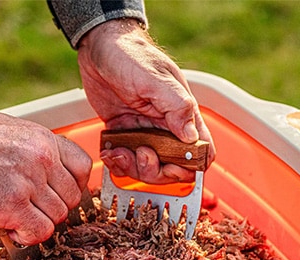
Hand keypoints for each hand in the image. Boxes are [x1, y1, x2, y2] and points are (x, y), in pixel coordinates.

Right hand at [0, 111, 91, 244]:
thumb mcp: (11, 132)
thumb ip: (34, 152)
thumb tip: (45, 176)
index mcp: (44, 141)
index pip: (83, 167)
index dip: (75, 186)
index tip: (59, 194)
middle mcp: (43, 161)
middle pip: (72, 198)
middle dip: (53, 208)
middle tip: (32, 210)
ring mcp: (29, 183)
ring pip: (58, 217)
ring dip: (39, 223)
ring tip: (17, 219)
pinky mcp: (12, 205)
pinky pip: (40, 231)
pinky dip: (29, 236)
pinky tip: (13, 230)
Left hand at [77, 19, 214, 183]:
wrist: (99, 48)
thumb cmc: (130, 54)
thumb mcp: (155, 78)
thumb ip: (176, 106)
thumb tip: (191, 137)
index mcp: (182, 114)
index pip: (200, 150)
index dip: (191, 166)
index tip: (173, 165)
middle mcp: (165, 127)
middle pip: (172, 168)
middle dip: (156, 171)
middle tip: (142, 154)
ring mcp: (144, 133)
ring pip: (147, 169)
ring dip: (133, 168)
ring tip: (119, 153)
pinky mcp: (124, 135)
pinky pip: (125, 161)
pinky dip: (117, 163)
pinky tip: (109, 152)